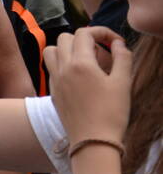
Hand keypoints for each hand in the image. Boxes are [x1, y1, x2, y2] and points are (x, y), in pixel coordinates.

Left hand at [45, 27, 131, 142]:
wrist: (92, 142)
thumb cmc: (111, 113)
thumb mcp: (123, 83)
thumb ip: (122, 58)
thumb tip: (117, 43)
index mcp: (80, 63)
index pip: (85, 33)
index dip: (102, 32)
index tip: (116, 43)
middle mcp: (63, 68)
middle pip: (66, 37)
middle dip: (85, 38)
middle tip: (102, 52)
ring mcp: (55, 80)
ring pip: (52, 50)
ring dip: (68, 48)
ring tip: (87, 61)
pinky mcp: (53, 91)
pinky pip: (52, 67)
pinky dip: (63, 63)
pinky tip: (80, 76)